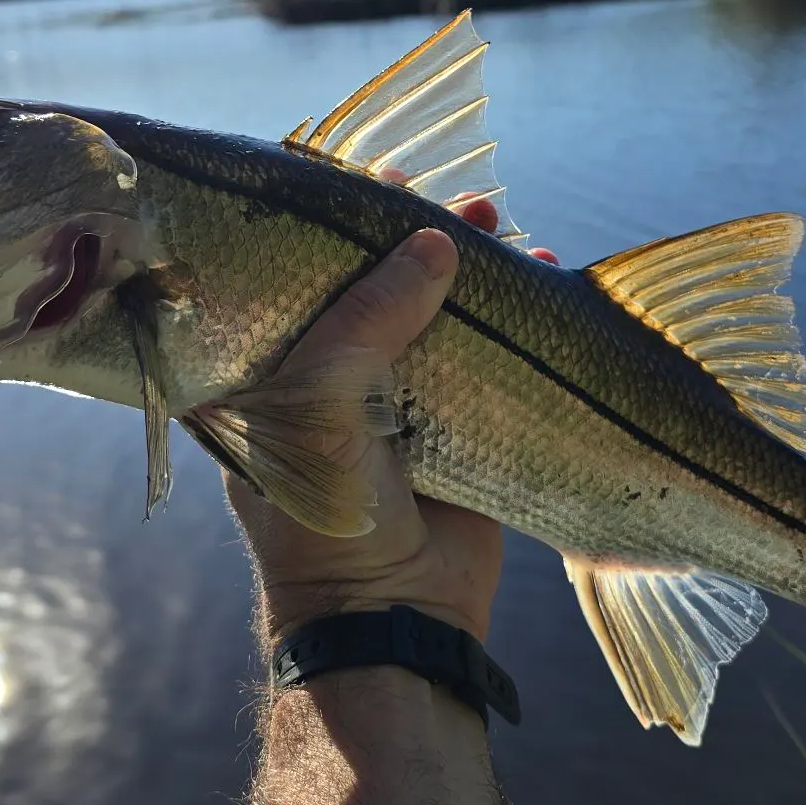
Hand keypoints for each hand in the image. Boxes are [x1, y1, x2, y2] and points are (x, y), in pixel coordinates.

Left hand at [225, 187, 556, 645]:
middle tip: (458, 201)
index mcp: (266, 377)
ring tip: (502, 225)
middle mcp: (323, 385)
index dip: (333, 228)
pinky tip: (540, 277)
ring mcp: (390, 406)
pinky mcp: (450, 429)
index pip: (294, 279)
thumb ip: (367, 318)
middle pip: (370, 290)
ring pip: (430, 318)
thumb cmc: (324, 516)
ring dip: (469, 272)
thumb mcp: (320, 405)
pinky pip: (480, 360)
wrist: (393, 623)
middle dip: (414, 242)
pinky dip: (510, 322)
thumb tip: (434, 243)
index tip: (375, 181)